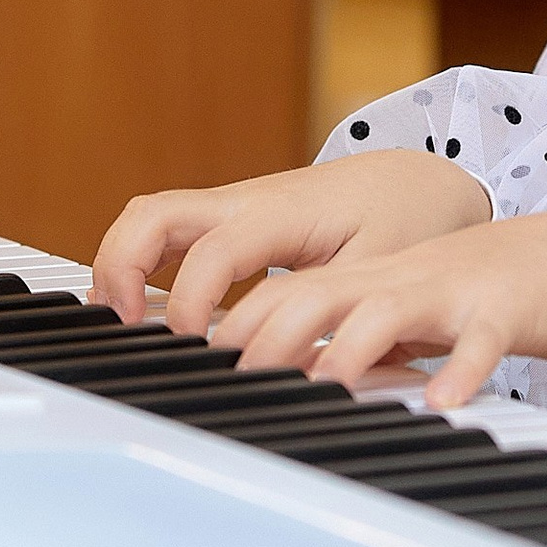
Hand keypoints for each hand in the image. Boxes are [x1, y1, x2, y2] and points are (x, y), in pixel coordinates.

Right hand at [92, 151, 492, 329]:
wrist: (423, 176)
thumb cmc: (407, 218)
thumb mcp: (381, 272)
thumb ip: (331, 315)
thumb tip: (294, 370)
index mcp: (284, 212)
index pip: (212, 251)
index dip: (192, 302)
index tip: (198, 348)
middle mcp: (248, 199)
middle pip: (154, 214)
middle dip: (123, 268)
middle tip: (124, 328)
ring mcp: (236, 203)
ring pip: (153, 216)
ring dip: (126, 263)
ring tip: (125, 324)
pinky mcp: (236, 216)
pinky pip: (172, 227)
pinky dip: (146, 261)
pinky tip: (151, 310)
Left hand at [216, 212, 546, 409]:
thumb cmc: (464, 294)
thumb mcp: (393, 312)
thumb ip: (339, 340)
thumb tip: (272, 382)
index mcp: (362, 282)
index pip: (281, 295)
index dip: (235, 329)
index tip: (197, 374)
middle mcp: (394, 280)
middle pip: (317, 295)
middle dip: (271, 339)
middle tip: (241, 389)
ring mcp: (447, 290)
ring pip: (387, 310)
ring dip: (351, 349)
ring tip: (325, 386)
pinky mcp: (502, 310)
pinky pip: (480, 338)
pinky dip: (461, 368)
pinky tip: (444, 400)